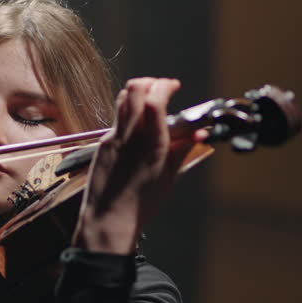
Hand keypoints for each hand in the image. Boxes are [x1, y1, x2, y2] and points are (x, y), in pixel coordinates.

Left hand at [74, 78, 205, 253]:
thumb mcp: (169, 176)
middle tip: (161, 88)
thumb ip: (183, 149)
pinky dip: (128, 115)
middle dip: (150, 81)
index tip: (174, 85)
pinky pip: (116, 120)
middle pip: (134, 89)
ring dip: (137, 94)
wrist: (108, 220)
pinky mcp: (102, 144)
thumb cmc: (141, 205)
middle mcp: (129, 136)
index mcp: (151, 144)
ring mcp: (113, 138)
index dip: (165, 85)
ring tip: (150, 105)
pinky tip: (137, 130)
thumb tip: (199, 133)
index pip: (154, 98)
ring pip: (122, 100)